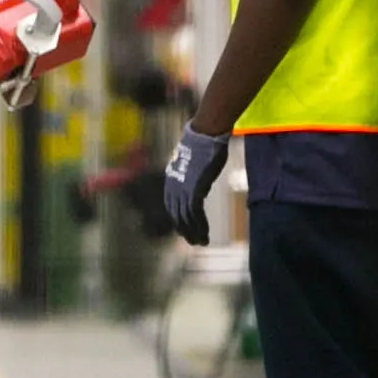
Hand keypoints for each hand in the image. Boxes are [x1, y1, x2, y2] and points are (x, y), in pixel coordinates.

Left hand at [165, 125, 232, 246]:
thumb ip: (192, 175)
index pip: (172, 205)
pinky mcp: (194, 191)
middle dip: (185, 230)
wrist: (205, 135)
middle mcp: (173, 186)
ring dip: (194, 232)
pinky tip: (205, 234)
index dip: (178, 219)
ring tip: (201, 242)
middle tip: (193, 242)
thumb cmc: (203, 144)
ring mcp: (182, 189)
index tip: (185, 229)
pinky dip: (200, 226)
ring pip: (186, 218)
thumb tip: (198, 183)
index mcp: (171, 179)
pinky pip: (195, 214)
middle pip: (177, 214)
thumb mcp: (193, 162)